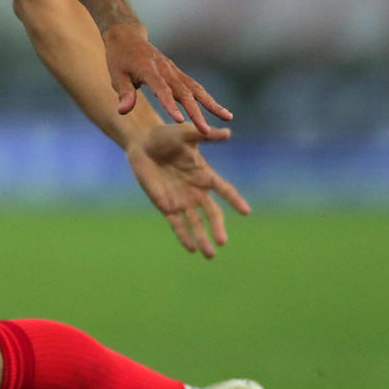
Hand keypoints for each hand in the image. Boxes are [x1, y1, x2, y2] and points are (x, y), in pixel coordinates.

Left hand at [102, 24, 230, 136]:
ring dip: (211, 104)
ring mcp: (174, 71)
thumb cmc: (119, 59)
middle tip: (205, 131)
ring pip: (196, 89)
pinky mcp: (178, 74)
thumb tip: (123, 111)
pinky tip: (219, 110)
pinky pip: (195, 87)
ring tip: (227, 118)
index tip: (180, 121)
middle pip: (184, 93)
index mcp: (148, 70)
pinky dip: (207, 99)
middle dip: (196, 113)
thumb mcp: (116, 75)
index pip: (161, 89)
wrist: (128, 38)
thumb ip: (124, 93)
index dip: (170, 105)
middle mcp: (166, 71)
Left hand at [128, 122, 250, 258]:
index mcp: (204, 174)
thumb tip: (228, 133)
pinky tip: (191, 249)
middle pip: (211, 213)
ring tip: (210, 255)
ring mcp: (181, 200)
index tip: (246, 211)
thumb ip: (206, 136)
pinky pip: (176, 224)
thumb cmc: (166, 136)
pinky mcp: (165, 206)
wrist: (143, 143)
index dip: (235, 200)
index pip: (224, 190)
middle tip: (222, 241)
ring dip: (202, 239)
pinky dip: (183, 236)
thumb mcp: (186, 134)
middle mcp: (196, 191)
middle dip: (217, 228)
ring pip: (195, 223)